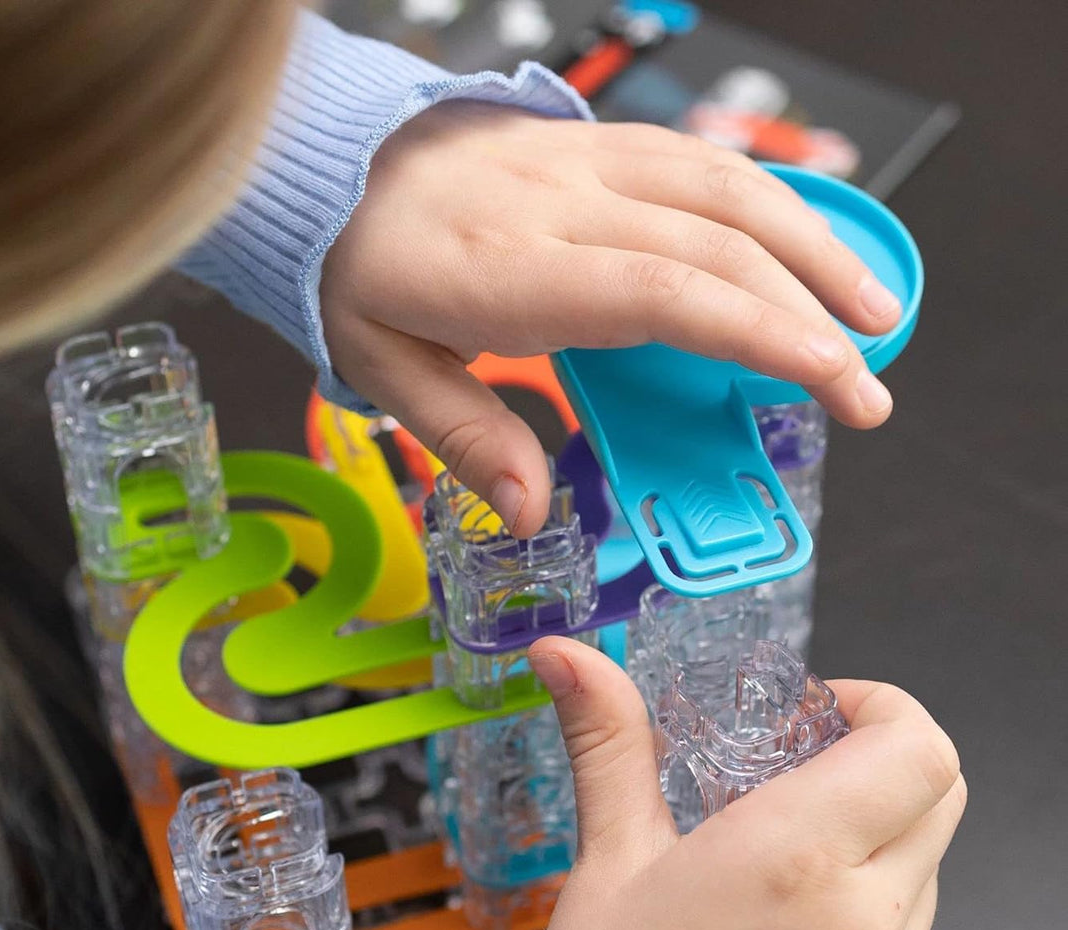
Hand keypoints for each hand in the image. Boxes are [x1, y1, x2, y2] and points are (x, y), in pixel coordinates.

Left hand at [321, 103, 901, 535]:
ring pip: (728, 187)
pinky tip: (803, 243)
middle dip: (814, 317)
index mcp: (509, 268)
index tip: (831, 383)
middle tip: (869, 387)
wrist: (328, 162)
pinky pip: (699, 160)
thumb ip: (464, 438)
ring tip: (872, 309)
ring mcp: (584, 162)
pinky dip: (768, 201)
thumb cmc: (355, 264)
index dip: (763, 336)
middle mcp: (561, 202)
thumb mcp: (384, 366)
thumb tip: (531, 513)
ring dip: (815, 246)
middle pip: (720, 246)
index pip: (665, 294)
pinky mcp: (594, 145)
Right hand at [491, 637, 965, 929]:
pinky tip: (785, 923)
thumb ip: (608, 741)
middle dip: (883, 756)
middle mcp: (864, 918)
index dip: (881, 704)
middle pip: (941, 790)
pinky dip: (871, 898)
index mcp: (794, 857)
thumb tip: (567, 656)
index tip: (817, 710)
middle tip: (798, 764)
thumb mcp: (605, 860)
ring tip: (779, 851)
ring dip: (878, 829)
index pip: (918, 744)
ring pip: (930, 862)